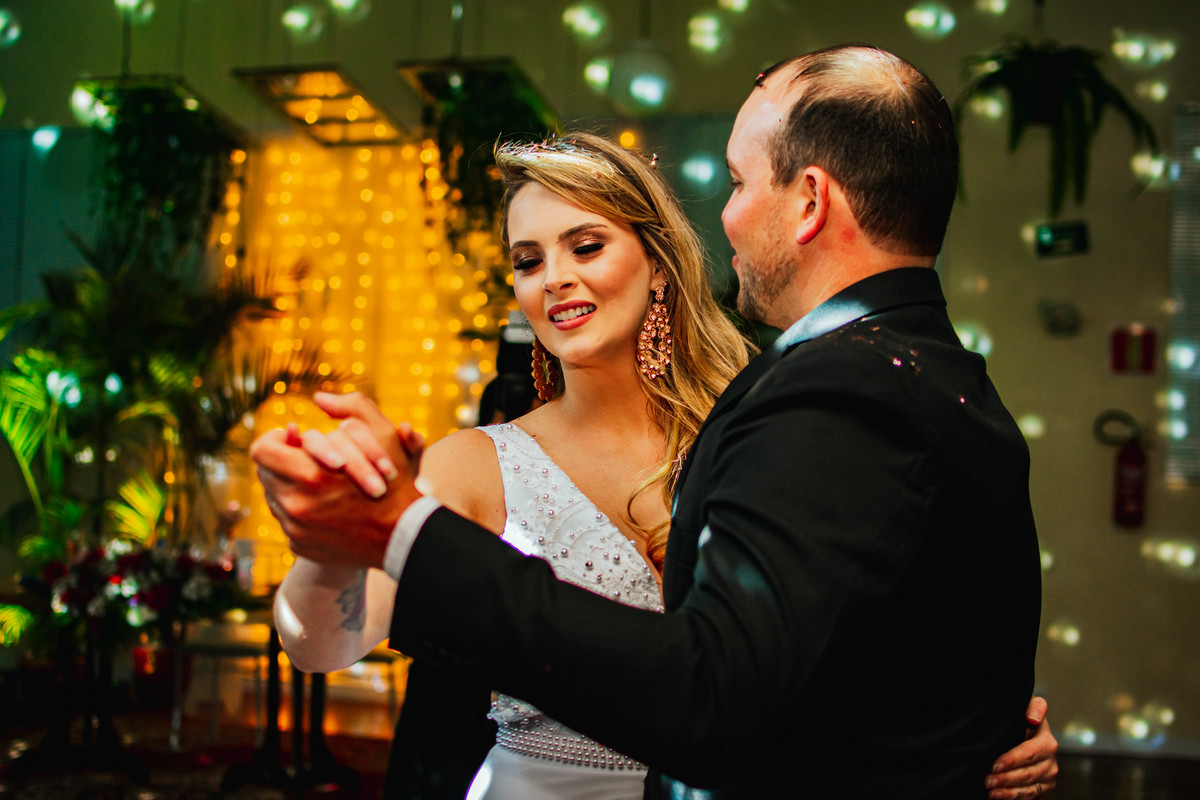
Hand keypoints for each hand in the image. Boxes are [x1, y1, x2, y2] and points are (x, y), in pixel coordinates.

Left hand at [250, 394, 423, 569]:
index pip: (262, 450)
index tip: (293, 439)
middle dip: (284, 462)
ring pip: (274, 497)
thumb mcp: (383, 436)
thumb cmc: (396, 483)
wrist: (405, 537)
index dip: (275, 440)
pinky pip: (286, 521)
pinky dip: (301, 512)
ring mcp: (296, 529)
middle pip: (265, 473)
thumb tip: (320, 398)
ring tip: (317, 483)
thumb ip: (354, 407)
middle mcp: (297, 505)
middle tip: (305, 458)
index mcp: (311, 475)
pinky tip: (324, 508)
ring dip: (290, 486)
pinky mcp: (299, 545)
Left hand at [985, 696, 1058, 798]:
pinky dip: (1015, 798)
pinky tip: (1000, 797)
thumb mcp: (1031, 708)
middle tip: (988, 781)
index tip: (994, 765)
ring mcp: (1049, 778)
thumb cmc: (1025, 721)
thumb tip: (1033, 718)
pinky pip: (1031, 797)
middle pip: (1027, 774)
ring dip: (1009, 792)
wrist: (1031, 735)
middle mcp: (1051, 763)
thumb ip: (1036, 707)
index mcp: (1047, 743)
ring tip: (991, 792)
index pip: (1028, 753)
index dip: (1011, 760)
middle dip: (1006, 779)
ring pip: (1029, 789)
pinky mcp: (1045, 789)